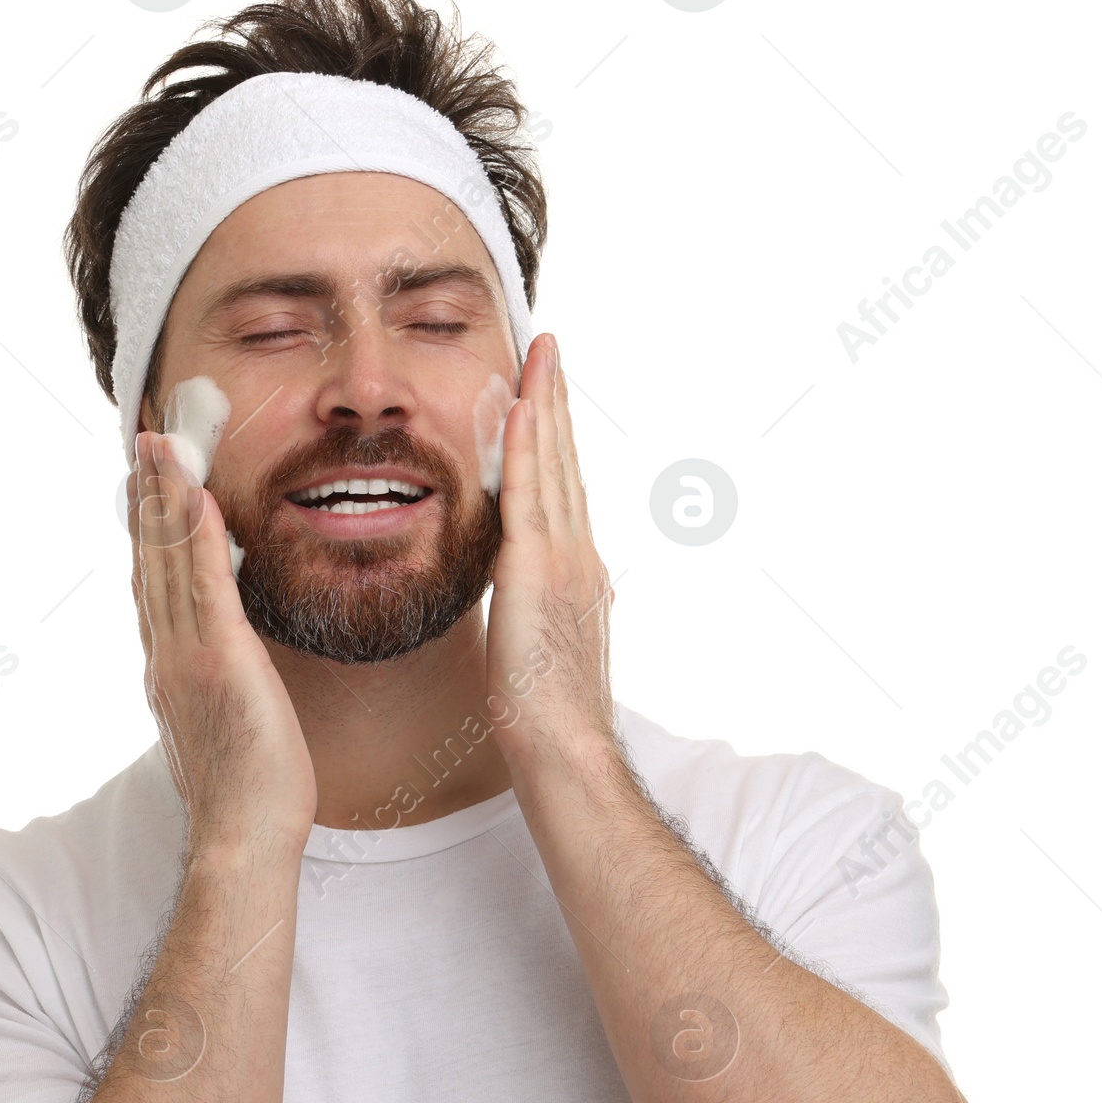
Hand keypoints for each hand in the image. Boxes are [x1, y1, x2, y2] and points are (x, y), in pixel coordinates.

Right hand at [130, 431, 316, 853]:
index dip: (148, 531)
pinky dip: (195, 534)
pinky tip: (197, 493)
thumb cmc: (249, 794)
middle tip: (146, 441)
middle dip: (147, 497)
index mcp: (168, 669)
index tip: (149, 485)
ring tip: (162, 443)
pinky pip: (203, 583)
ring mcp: (185, 656)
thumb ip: (219, 686)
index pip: (153, 585)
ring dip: (163, 496)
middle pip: (149, 560)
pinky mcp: (218, 660)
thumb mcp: (227, 726)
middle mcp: (166, 655)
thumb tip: (228, 667)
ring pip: (167, 560)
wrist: (242, 837)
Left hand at [485, 334, 616, 768]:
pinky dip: (529, 447)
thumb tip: (538, 601)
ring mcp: (564, 561)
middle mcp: (579, 557)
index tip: (548, 395)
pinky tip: (522, 407)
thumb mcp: (543, 654)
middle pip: (567, 464)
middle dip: (557, 403)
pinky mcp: (538, 572)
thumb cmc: (550, 724)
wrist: (566, 753)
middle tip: (549, 349)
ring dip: (545, 405)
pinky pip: (531, 495)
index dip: (557, 439)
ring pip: (554, 466)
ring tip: (540, 355)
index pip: (565, 491)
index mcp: (578, 576)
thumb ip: (542, 615)